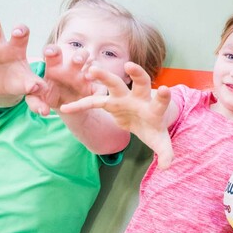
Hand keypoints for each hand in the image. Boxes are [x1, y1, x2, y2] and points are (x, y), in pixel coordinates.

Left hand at [25, 45, 95, 115]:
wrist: (64, 107)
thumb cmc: (48, 97)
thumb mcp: (37, 99)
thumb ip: (34, 101)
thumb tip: (42, 110)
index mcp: (55, 67)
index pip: (55, 53)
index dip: (52, 50)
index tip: (49, 52)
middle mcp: (72, 69)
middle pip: (80, 55)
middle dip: (80, 56)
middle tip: (77, 61)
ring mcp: (85, 78)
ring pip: (95, 68)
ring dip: (95, 69)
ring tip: (89, 76)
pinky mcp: (94, 90)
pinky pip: (101, 89)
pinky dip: (101, 92)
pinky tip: (99, 96)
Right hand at [60, 62, 174, 166]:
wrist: (144, 120)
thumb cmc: (154, 129)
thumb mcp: (160, 142)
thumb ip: (165, 153)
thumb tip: (166, 167)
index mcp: (154, 108)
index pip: (161, 101)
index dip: (164, 96)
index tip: (166, 89)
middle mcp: (140, 98)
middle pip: (141, 82)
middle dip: (137, 73)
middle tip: (130, 65)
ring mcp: (124, 98)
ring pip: (115, 84)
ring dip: (104, 76)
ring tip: (92, 70)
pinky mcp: (111, 102)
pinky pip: (93, 101)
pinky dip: (81, 105)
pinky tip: (66, 108)